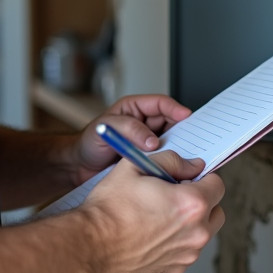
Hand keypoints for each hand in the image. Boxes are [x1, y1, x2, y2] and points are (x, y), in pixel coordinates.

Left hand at [71, 95, 191, 184]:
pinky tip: (175, 168)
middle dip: (183, 130)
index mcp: (134, 109)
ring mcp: (147, 143)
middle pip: (171, 123)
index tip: (186, 116)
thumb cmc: (88, 143)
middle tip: (193, 140)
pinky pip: (164, 158)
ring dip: (178, 148)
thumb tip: (152, 139)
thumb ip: (129, 129)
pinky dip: (171, 162)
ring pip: (171, 142)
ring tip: (186, 156)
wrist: (79, 167)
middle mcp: (143, 124)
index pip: (160, 104)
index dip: (175, 108)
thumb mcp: (106, 129)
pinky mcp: (147, 160)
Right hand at [80, 151, 225, 272]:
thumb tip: (190, 164)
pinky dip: (177, 239)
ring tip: (160, 213)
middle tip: (176, 193)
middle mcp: (195, 233)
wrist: (90, 248)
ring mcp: (186, 255)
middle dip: (201, 200)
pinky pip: (186, 249)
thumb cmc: (109, 211)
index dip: (201, 176)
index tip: (187, 176)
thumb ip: (171, 160)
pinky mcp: (175, 269)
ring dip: (191, 221)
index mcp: (191, 204)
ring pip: (203, 232)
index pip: (217, 184)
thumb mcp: (135, 167)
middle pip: (216, 210)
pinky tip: (153, 231)